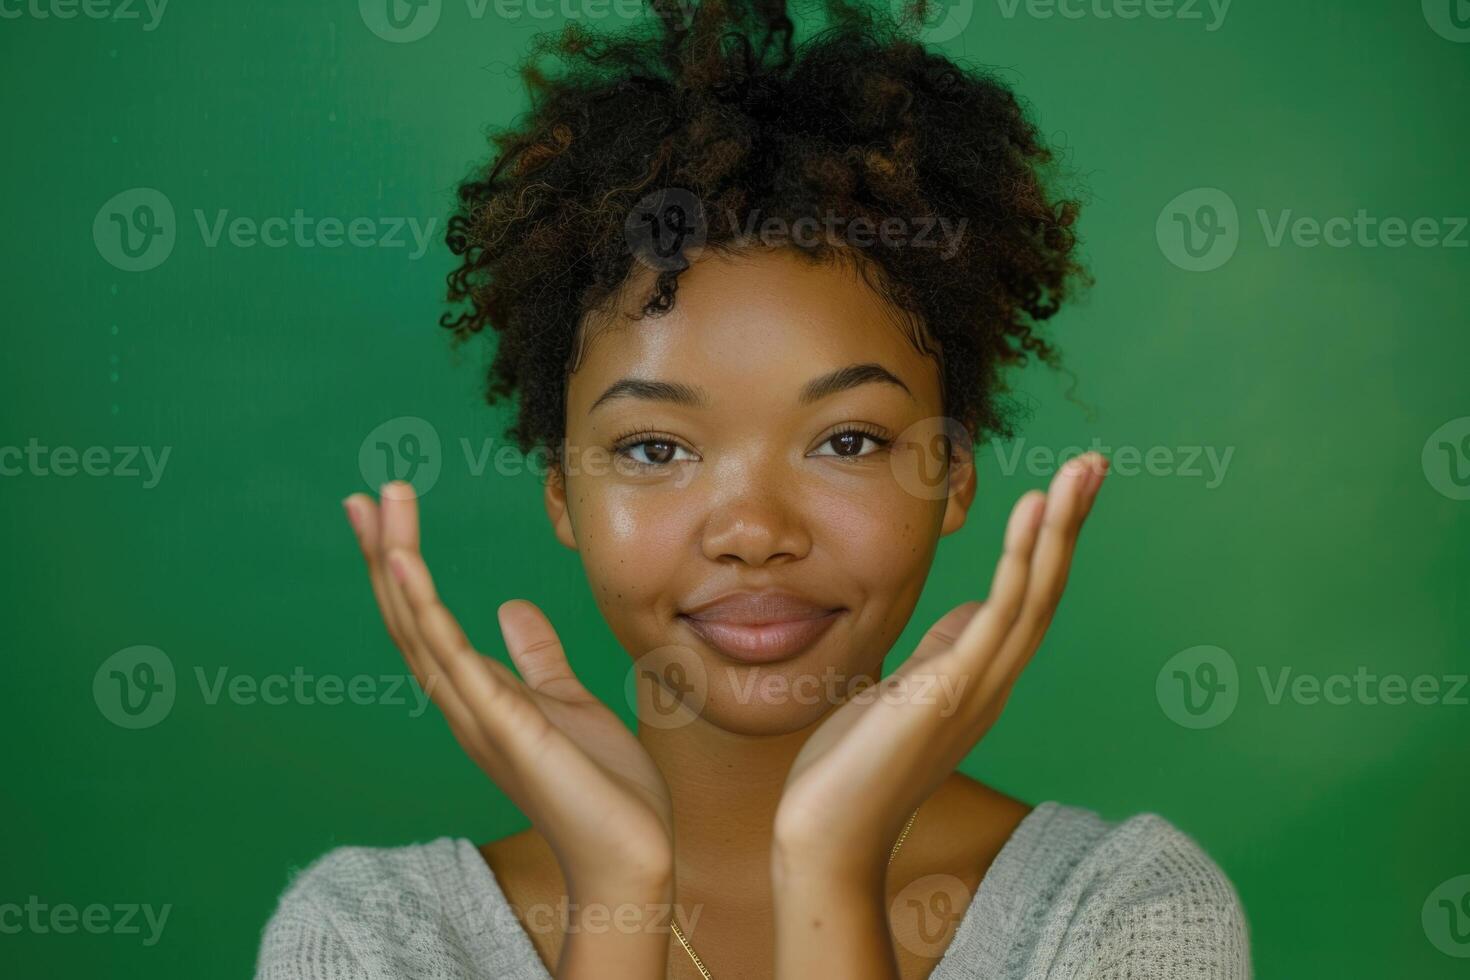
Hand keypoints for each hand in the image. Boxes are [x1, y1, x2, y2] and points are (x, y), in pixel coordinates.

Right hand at [342, 482, 674, 897]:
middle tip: (365, 495)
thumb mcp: (566, 700)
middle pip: (407, 618)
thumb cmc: (600, 786)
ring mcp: (477, 716)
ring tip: (379, 508)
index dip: (401, 567)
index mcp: (476, 695)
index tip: (385, 512)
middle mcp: (463, 704)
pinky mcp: (504, 725)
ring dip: (395, 567)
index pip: (424, 620)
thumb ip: (536, 656)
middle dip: (385, 554)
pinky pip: (455, 661)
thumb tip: (512, 608)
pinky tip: (407, 567)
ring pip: (419, 630)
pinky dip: (426, 611)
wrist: (629, 851)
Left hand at [772, 452, 1107, 871]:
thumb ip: (943, 651)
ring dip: (1060, 528)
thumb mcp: (905, 690)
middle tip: (1098, 463)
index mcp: (981, 679)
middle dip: (1072, 523)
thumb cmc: (854, 767)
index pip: (1027, 598)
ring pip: (1036, 594)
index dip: (1049, 542)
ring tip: (1082, 470)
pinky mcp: (953, 688)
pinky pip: (998, 612)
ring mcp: (979, 686)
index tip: (1063, 488)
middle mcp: (993, 681)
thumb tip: (969, 610)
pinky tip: (1033, 509)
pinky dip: (1021, 558)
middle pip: (1047, 589)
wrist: (826, 834)